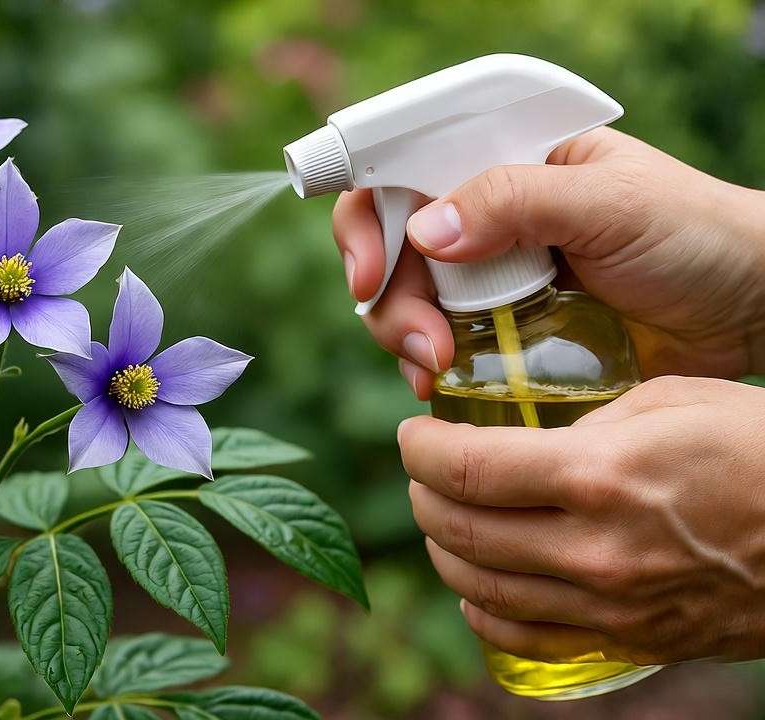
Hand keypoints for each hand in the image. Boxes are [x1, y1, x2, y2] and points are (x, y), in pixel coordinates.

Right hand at [332, 127, 764, 398]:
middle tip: (424, 346)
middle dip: (390, 299)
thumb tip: (427, 230)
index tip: (370, 276)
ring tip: (439, 371)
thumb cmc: (698, 236)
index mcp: (505, 164)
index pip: (406, 174)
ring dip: (406, 339)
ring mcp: (493, 279)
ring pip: (409, 302)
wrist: (755, 312)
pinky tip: (445, 388)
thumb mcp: (610, 203)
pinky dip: (432, 370)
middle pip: (394, 249)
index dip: (371, 221)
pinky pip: (444, 348)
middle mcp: (487, 219)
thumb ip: (516, 201)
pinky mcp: (506, 334)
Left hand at [400, 375, 764, 664]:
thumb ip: (583, 422)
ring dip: (444, 552)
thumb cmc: (760, 447)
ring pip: (480, 591)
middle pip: (461, 533)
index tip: (413, 434)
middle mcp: (595, 550)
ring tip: (443, 520)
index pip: (465, 470)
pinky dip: (484, 612)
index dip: (420, 449)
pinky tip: (477, 589)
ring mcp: (611, 606)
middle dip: (423, 497)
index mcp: (600, 476)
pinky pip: (527, 636)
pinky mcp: (632, 640)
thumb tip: (522, 441)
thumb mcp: (670, 401)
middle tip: (423, 473)